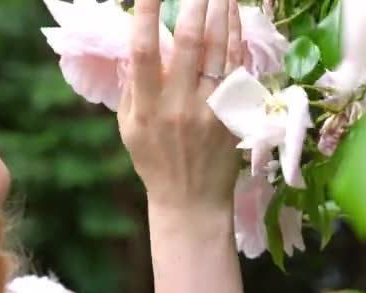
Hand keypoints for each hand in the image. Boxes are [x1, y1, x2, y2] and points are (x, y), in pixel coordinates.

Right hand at [118, 0, 243, 208]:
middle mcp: (178, 105)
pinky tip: (235, 16)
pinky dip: (236, 39)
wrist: (190, 200)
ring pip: (218, 52)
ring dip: (220, 14)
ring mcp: (210, 110)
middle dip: (194, 5)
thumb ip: (131, 89)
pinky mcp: (232, 115)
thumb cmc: (154, 163)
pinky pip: (236, 69)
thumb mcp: (129, 130)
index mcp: (147, 109)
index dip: (147, 15)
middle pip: (189, 44)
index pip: (144, 52)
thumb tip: (134, 49)